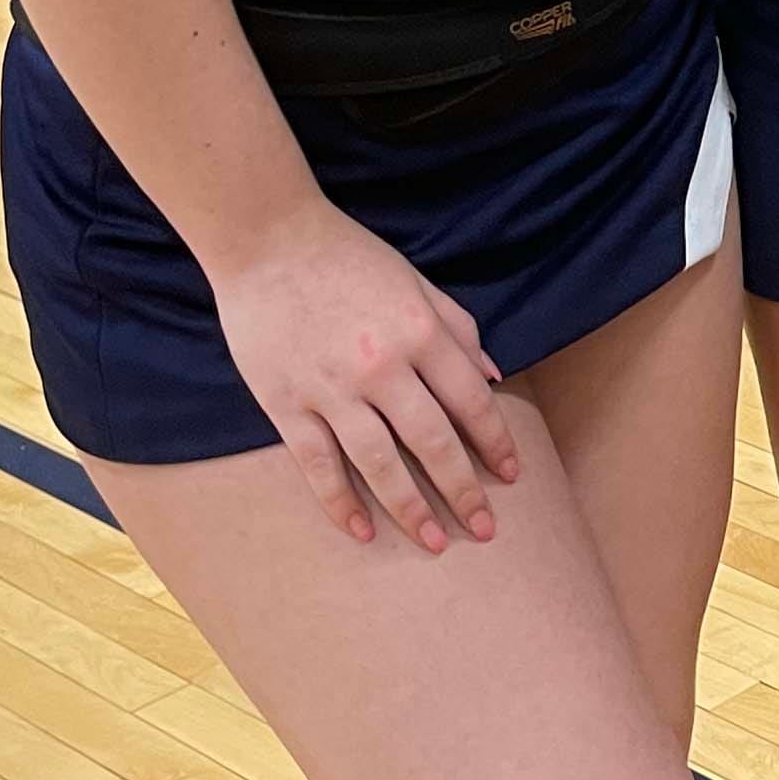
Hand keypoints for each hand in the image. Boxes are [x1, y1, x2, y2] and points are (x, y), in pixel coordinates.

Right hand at [204, 196, 521, 549]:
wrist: (267, 238)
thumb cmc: (347, 256)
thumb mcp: (415, 281)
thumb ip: (457, 326)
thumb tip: (494, 375)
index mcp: (419, 330)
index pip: (471, 400)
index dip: (495, 441)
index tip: (511, 475)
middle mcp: (382, 365)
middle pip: (432, 441)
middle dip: (463, 489)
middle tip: (484, 528)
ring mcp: (331, 388)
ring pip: (379, 463)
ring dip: (411, 508)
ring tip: (434, 541)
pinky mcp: (286, 404)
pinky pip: (319, 465)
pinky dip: (341, 502)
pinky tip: (363, 530)